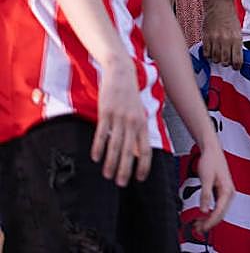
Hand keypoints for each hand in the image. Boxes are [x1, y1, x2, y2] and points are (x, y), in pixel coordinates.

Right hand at [92, 56, 150, 186]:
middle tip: (121, 184)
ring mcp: (119, 117)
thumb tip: (138, 153)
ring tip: (108, 175)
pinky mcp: (106, 113)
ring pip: (115, 145)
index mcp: (143, 123)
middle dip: (126, 169)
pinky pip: (102, 133)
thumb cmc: (130, 96)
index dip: (143, 165)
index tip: (139, 178)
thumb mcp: (139, 113)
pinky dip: (98, 147)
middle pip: (130, 151)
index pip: (146, 149)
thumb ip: (138, 132)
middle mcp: (133, 122)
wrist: (121, 73)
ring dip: (111, 162)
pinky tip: (95, 158)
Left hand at [191, 139, 233, 232]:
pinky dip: (210, 212)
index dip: (210, 222)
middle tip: (197, 229)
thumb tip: (204, 210)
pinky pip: (217, 206)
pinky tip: (203, 214)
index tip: (201, 228)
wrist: (212, 150)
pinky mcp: (222, 191)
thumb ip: (205, 194)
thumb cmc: (211, 161)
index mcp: (227, 190)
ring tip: (198, 224)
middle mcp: (229, 192)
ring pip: (219, 210)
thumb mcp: (206, 178)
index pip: (219, 211)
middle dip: (210, 222)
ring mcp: (226, 192)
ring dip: (210, 218)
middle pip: (221, 213)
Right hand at [202, 0, 242, 68]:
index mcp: (236, 38)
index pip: (237, 60)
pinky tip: (211, 50)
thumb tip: (237, 57)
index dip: (237, 66)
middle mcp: (226, 40)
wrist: (219, 5)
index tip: (236, 67)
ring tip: (219, 53)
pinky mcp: (205, 38)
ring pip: (215, 59)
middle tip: (227, 59)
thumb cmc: (229, 16)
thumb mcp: (238, 30)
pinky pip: (206, 53)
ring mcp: (214, 39)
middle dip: (227, 63)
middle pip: (225, 62)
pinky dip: (209, 55)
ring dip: (217, 59)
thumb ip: (237, 44)